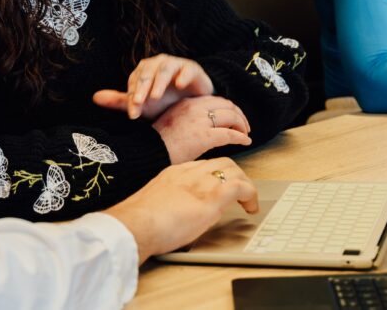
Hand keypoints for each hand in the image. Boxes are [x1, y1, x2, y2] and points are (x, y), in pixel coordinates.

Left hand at [92, 54, 212, 120]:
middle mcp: (157, 64)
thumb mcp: (143, 105)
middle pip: (147, 73)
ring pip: (165, 69)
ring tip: (155, 96)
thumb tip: (94, 97)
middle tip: (139, 102)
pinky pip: (187, 69)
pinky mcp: (191, 68)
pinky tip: (179, 85)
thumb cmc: (164, 102)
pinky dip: (183, 76)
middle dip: (142, 88)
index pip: (135, 83)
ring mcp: (175, 64)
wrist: (193, 104)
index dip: (133, 97)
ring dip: (159, 82)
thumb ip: (121, 101)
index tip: (132, 114)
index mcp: (143, 71)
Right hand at [104, 157, 258, 263]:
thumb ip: (169, 202)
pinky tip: (251, 209)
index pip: (204, 166)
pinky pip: (242, 187)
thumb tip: (176, 215)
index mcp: (174, 173)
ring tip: (248, 203)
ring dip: (246, 186)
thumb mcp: (155, 203)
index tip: (221, 188)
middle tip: (241, 195)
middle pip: (223, 163)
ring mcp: (202, 183)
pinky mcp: (213, 197)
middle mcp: (189, 173)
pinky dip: (251, 196)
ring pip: (234, 170)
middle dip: (236, 177)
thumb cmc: (139, 221)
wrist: (135, 223)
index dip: (218, 176)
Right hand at [152, 95, 250, 163]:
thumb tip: (205, 126)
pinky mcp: (205, 136)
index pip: (215, 100)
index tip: (233, 118)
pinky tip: (245, 141)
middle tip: (244, 126)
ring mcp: (200, 121)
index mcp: (186, 103)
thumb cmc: (159, 143)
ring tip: (245, 134)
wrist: (150, 152)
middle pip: (226, 104)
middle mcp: (194, 107)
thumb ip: (190, 119)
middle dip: (239, 114)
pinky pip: (230, 134)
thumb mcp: (174, 122)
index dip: (228, 108)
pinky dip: (241, 137)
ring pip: (231, 116)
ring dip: (242, 125)